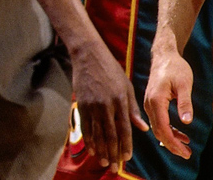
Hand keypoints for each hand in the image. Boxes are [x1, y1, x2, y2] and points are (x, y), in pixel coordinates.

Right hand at [71, 38, 148, 171]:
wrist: (88, 55)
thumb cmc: (110, 70)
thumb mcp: (127, 87)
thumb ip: (133, 109)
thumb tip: (142, 127)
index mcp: (120, 101)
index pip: (124, 128)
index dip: (126, 145)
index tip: (127, 157)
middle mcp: (105, 105)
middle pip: (109, 134)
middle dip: (112, 152)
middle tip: (114, 166)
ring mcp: (91, 105)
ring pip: (96, 132)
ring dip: (100, 149)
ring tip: (103, 161)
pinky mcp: (81, 103)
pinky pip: (85, 125)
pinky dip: (88, 138)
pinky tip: (91, 148)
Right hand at [144, 36, 194, 157]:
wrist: (163, 56)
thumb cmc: (175, 68)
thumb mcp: (184, 84)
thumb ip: (185, 103)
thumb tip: (187, 121)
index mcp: (156, 100)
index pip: (163, 128)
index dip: (174, 142)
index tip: (186, 152)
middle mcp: (148, 104)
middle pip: (158, 131)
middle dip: (172, 145)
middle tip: (187, 154)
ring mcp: (148, 104)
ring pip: (157, 127)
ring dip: (170, 139)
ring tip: (186, 147)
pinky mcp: (151, 103)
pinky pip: (157, 121)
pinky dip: (168, 130)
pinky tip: (179, 135)